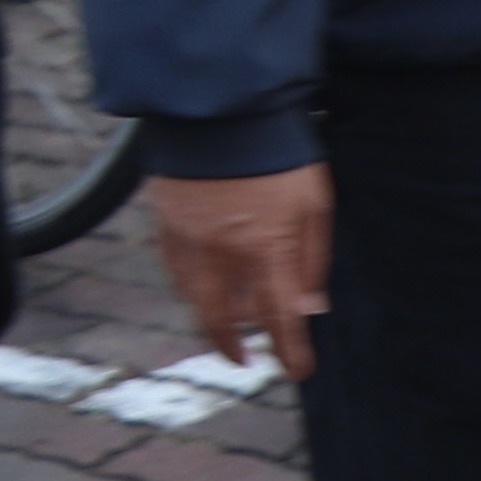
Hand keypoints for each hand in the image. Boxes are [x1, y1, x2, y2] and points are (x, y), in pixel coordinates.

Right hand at [147, 162, 329, 382]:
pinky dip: (187, 283)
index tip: (297, 371)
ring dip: (207, 313)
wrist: (224, 109)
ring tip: (223, 319)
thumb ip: (311, 258)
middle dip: (229, 343)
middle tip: (241, 358)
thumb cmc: (279, 154)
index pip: (279, 317)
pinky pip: (174, 266)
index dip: (290, 350)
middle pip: (218, 317)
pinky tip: (198, 282)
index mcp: (264, 249)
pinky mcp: (165, 219)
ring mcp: (187, 237)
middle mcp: (220, 252)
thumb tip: (309, 304)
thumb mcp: (314, 204)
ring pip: (191, 294)